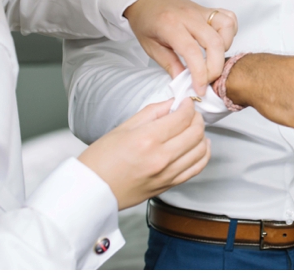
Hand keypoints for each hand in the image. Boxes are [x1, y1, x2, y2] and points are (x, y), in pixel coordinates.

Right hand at [78, 98, 209, 209]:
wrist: (90, 191)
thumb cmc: (100, 160)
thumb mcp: (122, 128)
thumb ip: (152, 112)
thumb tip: (172, 103)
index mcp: (147, 139)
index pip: (182, 117)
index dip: (189, 106)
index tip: (186, 102)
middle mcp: (161, 157)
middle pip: (195, 132)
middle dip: (197, 118)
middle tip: (191, 113)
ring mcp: (167, 174)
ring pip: (200, 149)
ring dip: (202, 135)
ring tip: (194, 128)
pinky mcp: (168, 185)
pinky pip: (197, 168)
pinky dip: (203, 154)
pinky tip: (200, 146)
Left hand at [124, 0, 237, 95]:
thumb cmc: (147, 21)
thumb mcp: (150, 46)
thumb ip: (169, 64)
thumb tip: (184, 82)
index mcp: (170, 25)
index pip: (192, 51)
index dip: (199, 73)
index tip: (199, 88)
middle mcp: (190, 16)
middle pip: (214, 42)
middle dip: (215, 67)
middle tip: (207, 80)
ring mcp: (202, 11)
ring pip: (226, 27)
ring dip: (225, 48)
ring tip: (214, 58)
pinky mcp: (210, 10)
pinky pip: (229, 18)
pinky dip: (230, 32)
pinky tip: (220, 43)